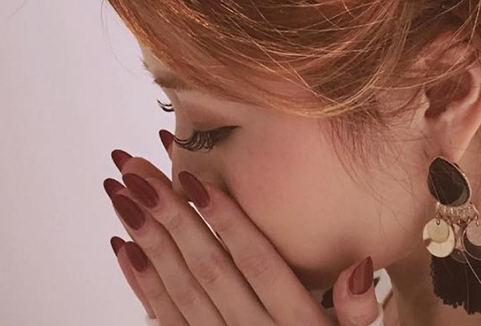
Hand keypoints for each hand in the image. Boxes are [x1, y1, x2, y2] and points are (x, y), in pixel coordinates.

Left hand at [104, 150, 382, 325]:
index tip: (194, 177)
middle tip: (137, 170)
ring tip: (122, 194)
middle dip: (170, 214)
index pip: (258, 262)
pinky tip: (124, 245)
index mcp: (298, 323)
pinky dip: (141, 283)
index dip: (226, 220)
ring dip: (147, 239)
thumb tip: (359, 265)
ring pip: (180, 290)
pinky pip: (165, 321)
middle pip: (209, 269)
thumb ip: (359, 308)